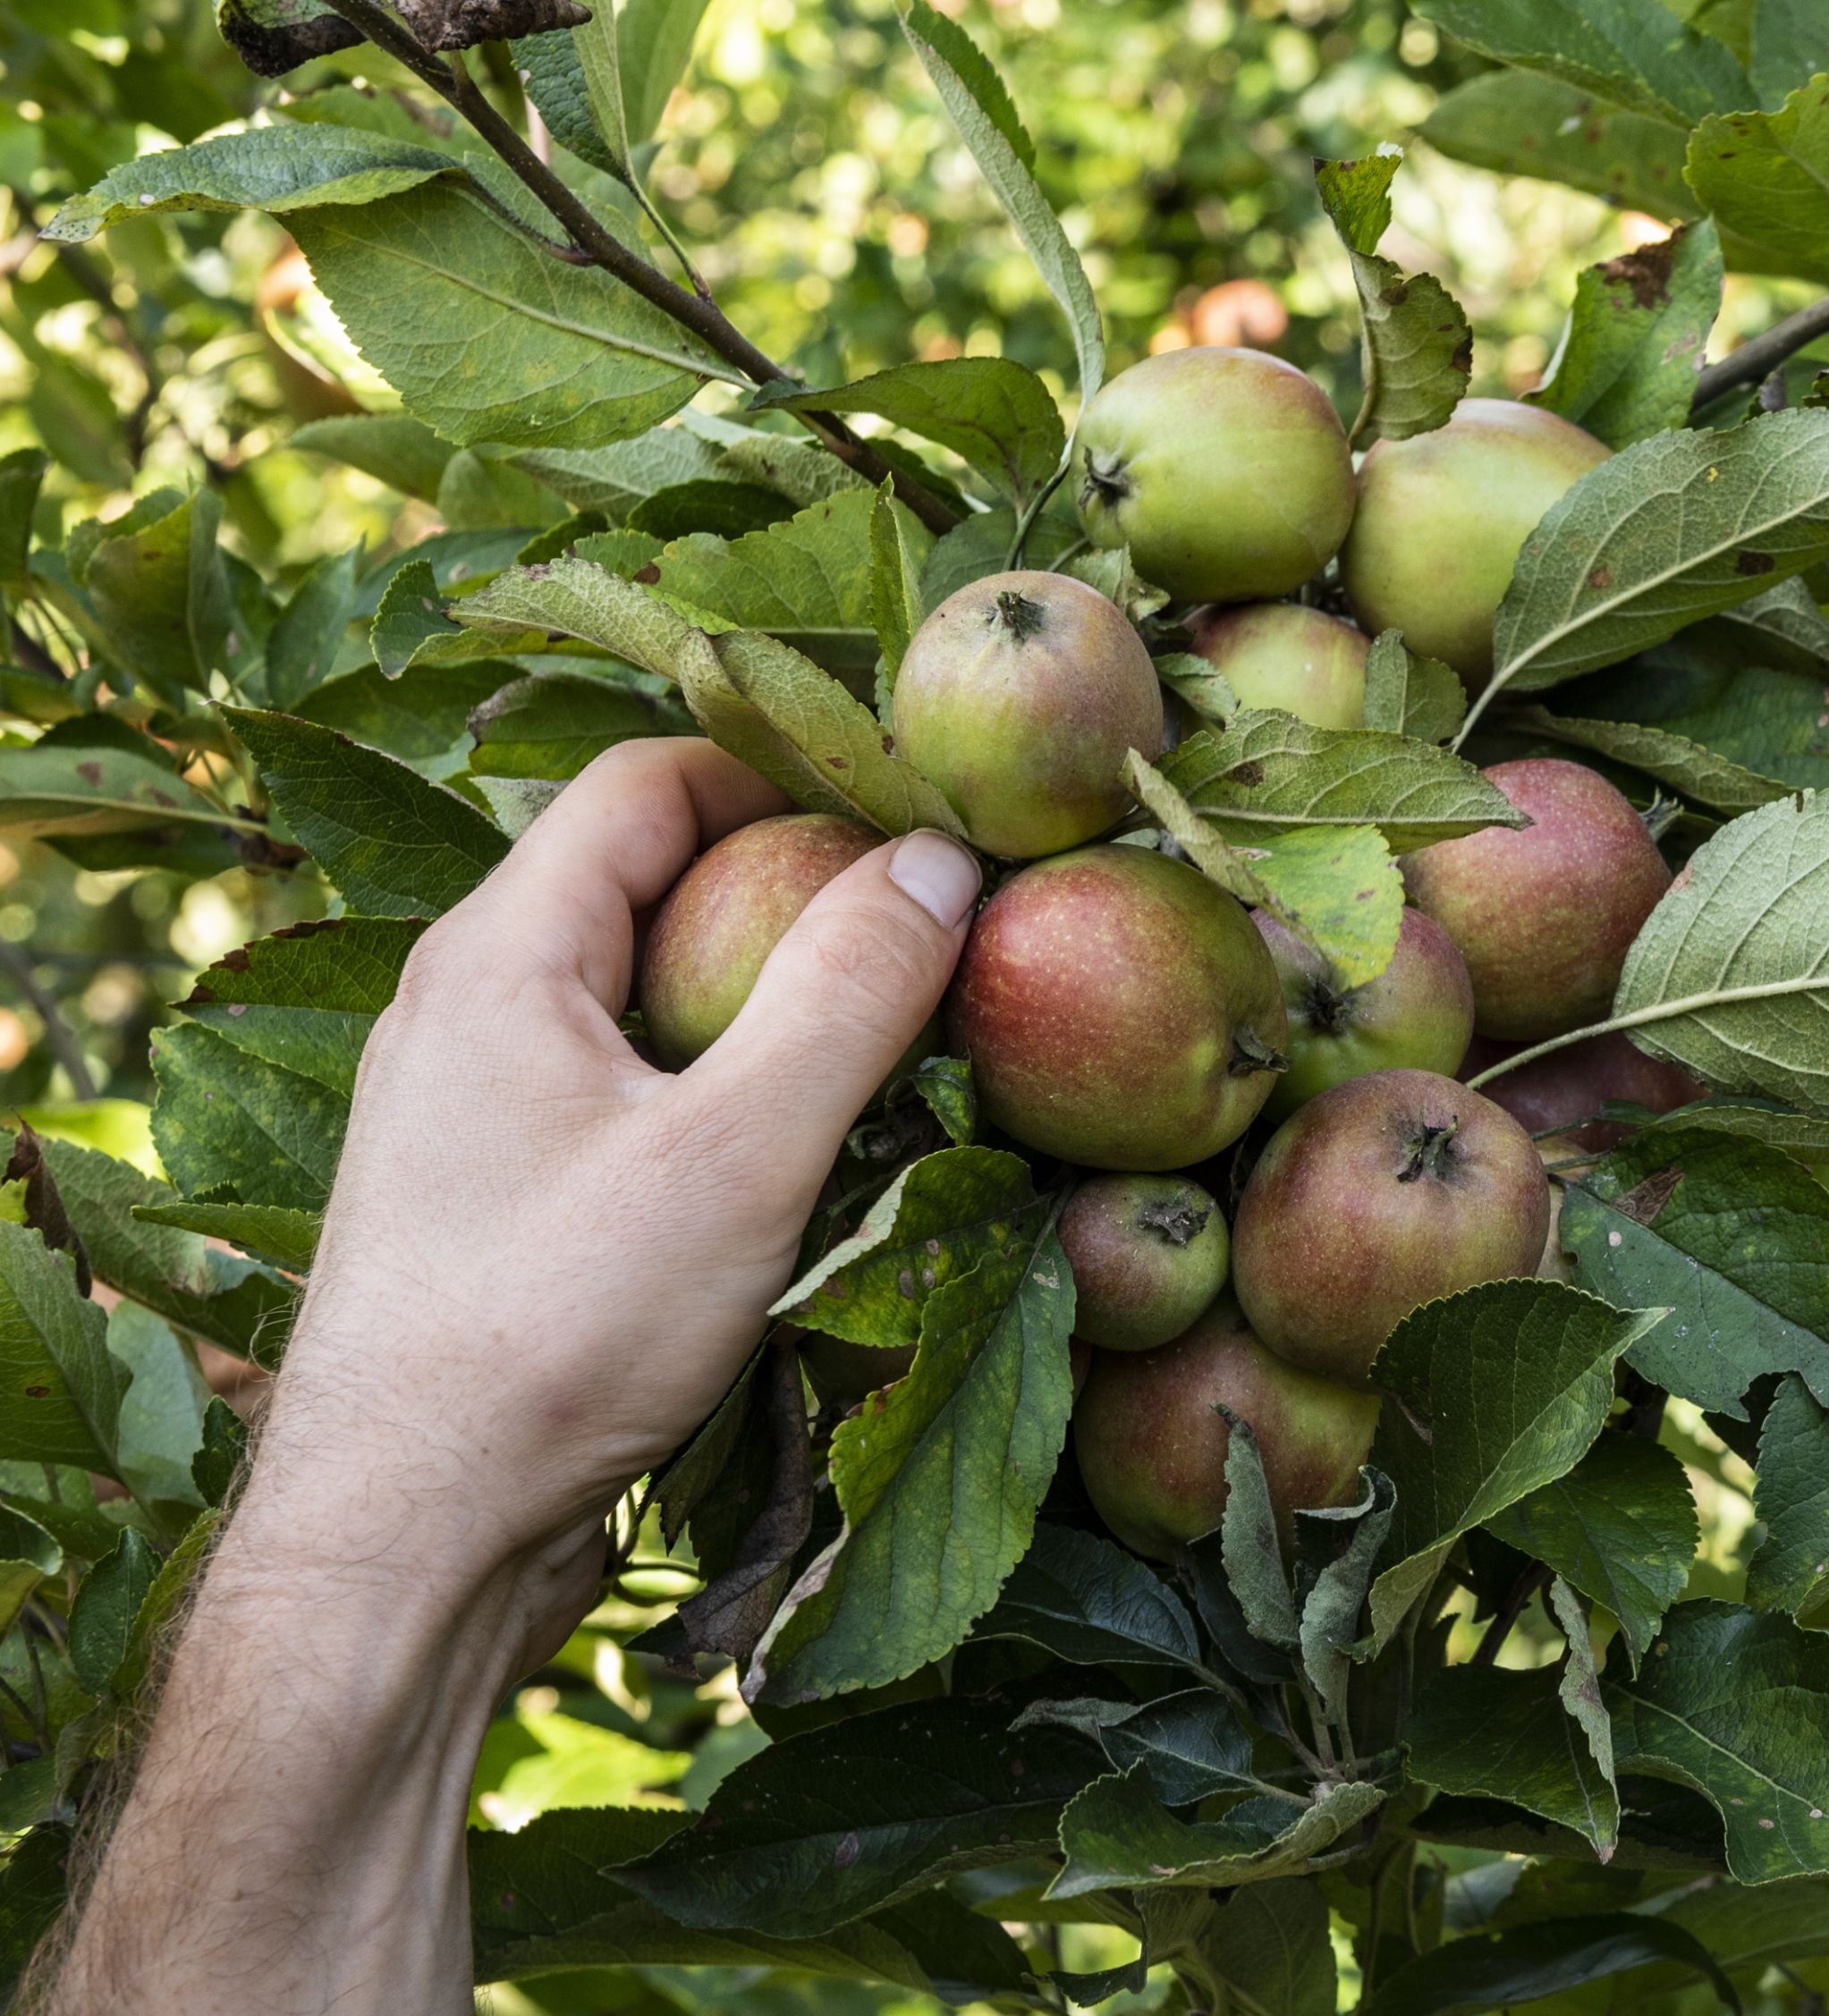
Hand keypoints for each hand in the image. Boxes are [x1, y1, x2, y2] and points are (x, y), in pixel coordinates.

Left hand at [249, 740, 978, 1633]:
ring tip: (894, 1037)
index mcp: (498, 955)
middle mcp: (464, 1006)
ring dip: (765, 997)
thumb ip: (848, 994)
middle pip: (652, 878)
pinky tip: (800, 1152)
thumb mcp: (737, 1154)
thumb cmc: (550, 1338)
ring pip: (643, 990)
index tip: (917, 808)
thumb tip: (941, 858)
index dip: (788, 769)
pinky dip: (721, 1083)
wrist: (401, 1546)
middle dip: (796, 886)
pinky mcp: (496, 1195)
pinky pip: (625, 1085)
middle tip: (934, 923)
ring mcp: (472, 1104)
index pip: (650, 777)